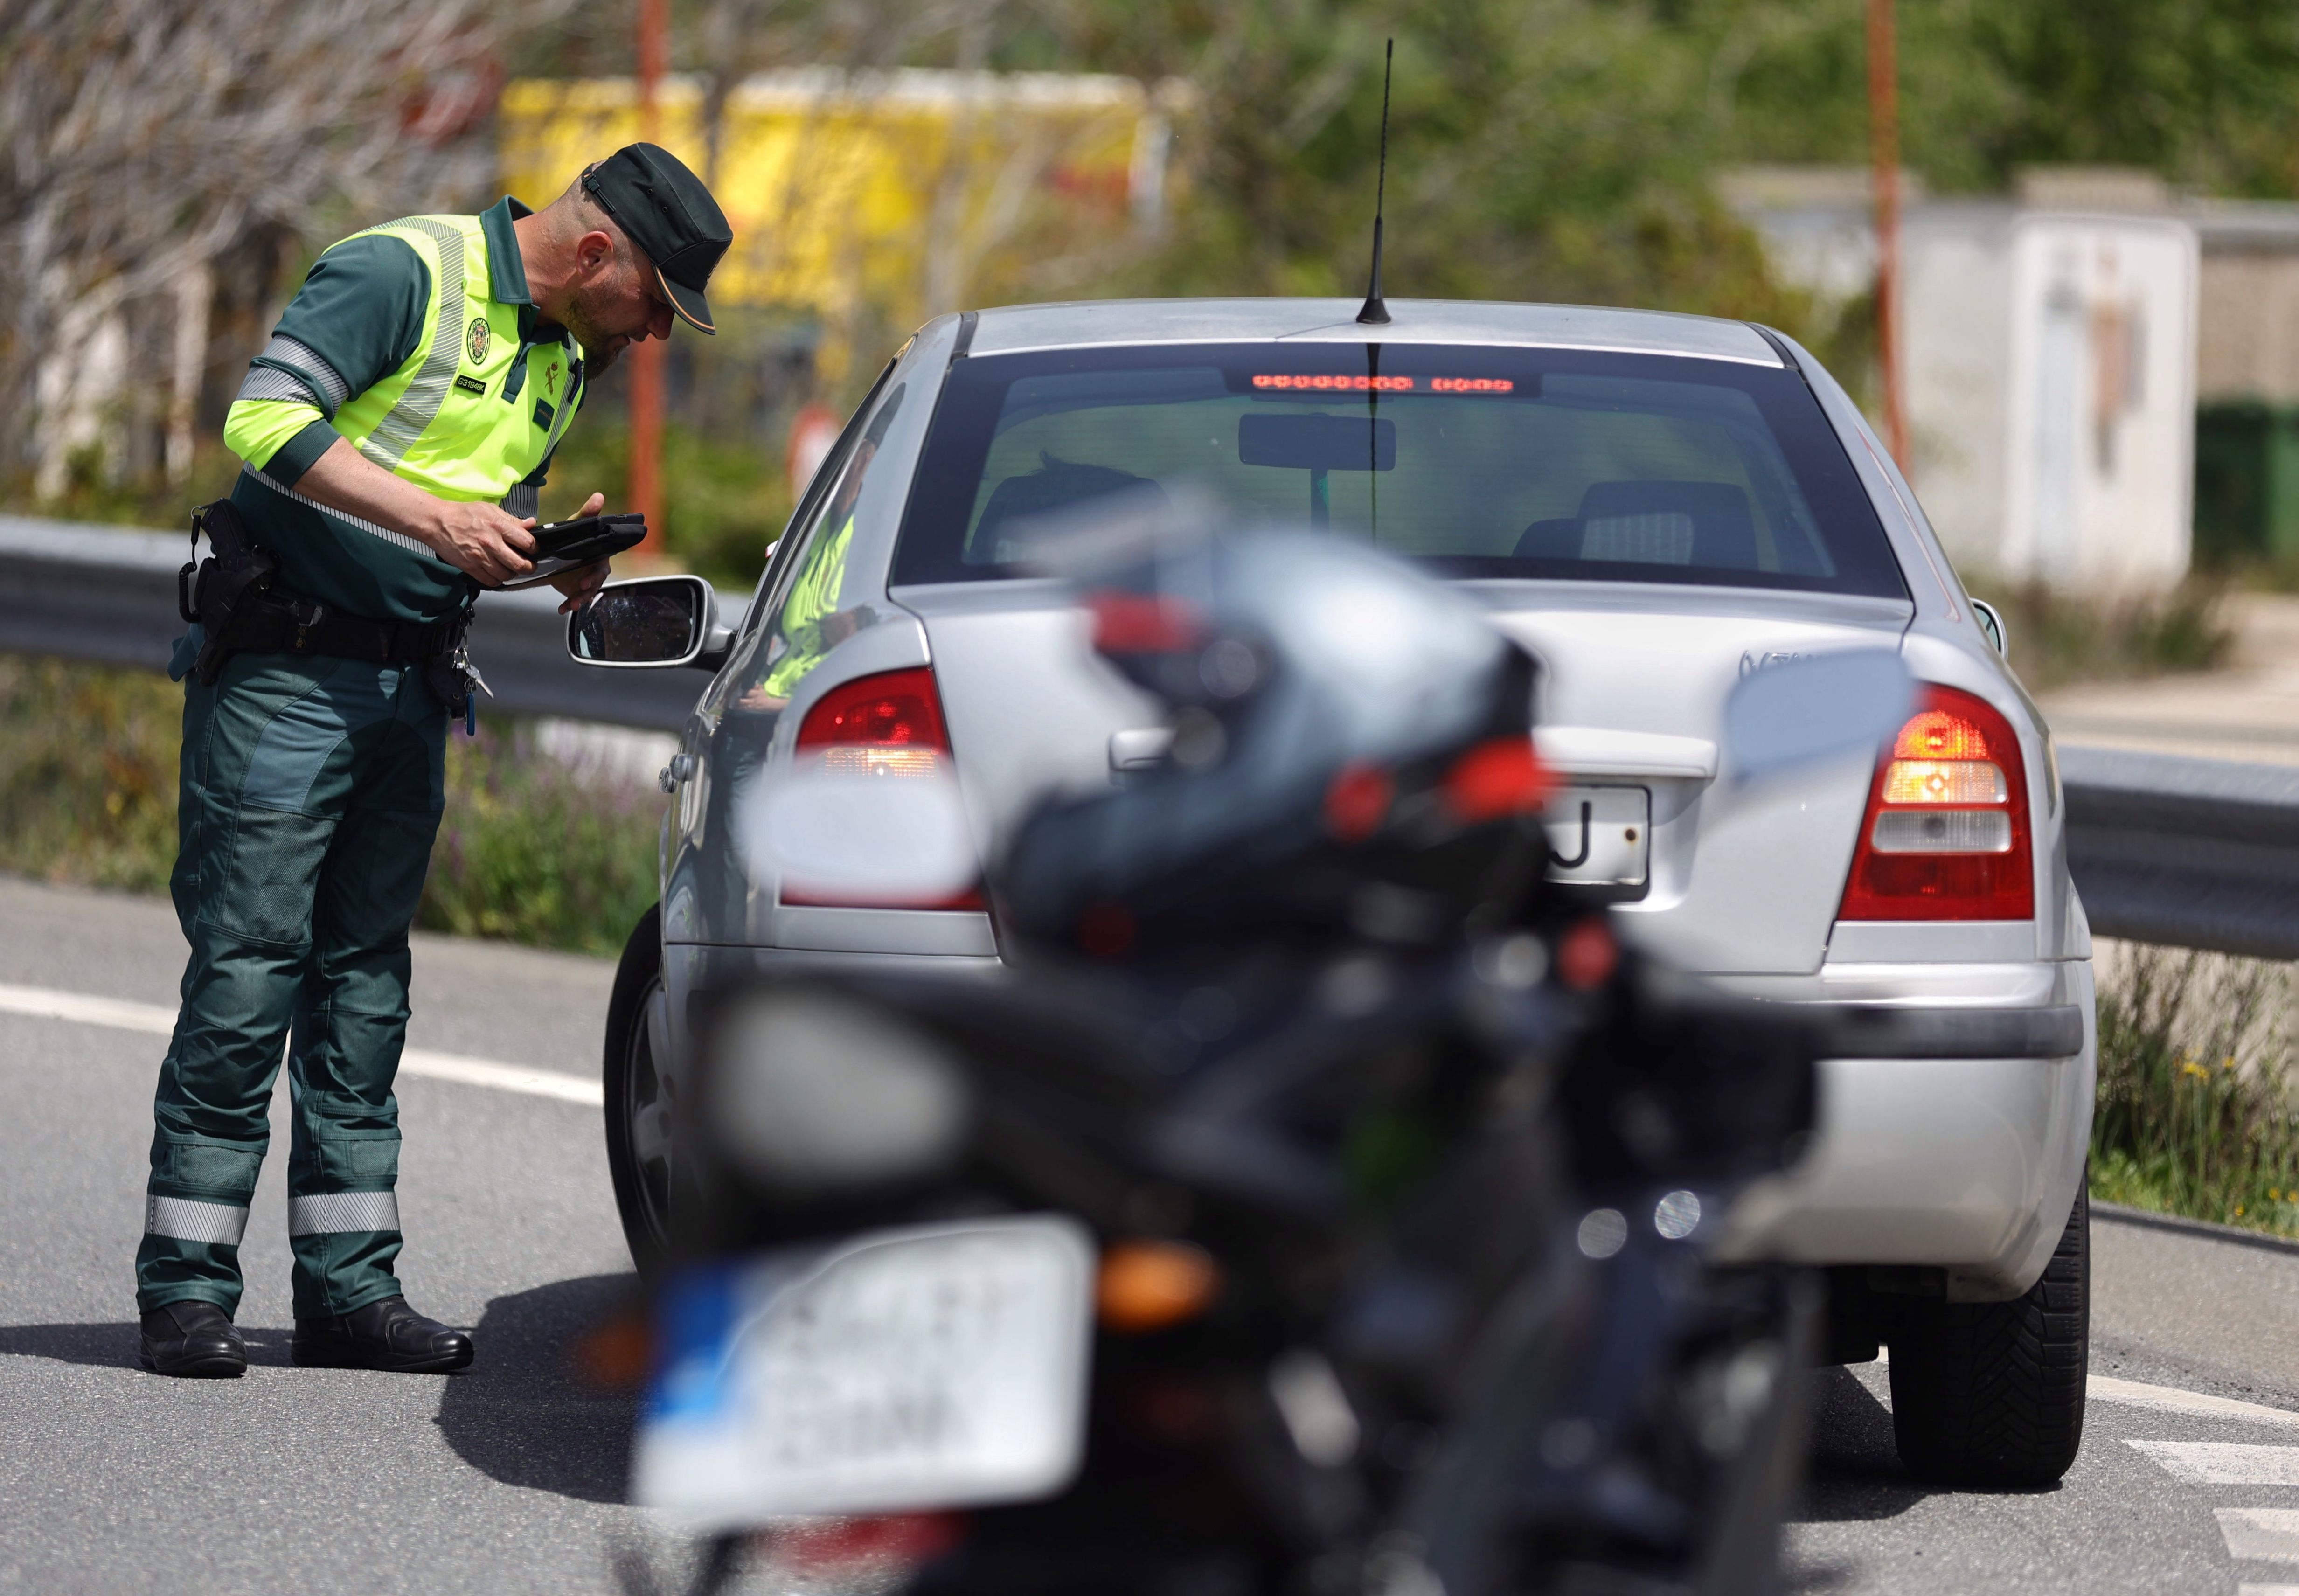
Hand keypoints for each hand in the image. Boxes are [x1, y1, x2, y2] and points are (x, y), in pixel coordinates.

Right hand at [426, 500, 536, 586]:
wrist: (437, 523)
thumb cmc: (463, 514)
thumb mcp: (489, 510)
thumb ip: (511, 519)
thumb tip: (531, 524)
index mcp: (498, 526)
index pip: (527, 542)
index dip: (534, 548)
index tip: (533, 549)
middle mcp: (491, 543)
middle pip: (520, 564)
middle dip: (529, 567)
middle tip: (529, 565)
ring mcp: (480, 557)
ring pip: (506, 575)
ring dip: (512, 573)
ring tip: (510, 567)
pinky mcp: (470, 568)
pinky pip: (491, 581)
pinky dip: (497, 579)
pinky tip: (496, 572)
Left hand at [548, 494, 613, 612]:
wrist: (554, 549)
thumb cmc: (571, 535)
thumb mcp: (576, 524)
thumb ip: (588, 513)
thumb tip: (599, 496)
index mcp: (598, 558)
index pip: (601, 569)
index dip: (596, 575)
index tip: (587, 580)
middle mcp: (594, 572)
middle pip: (595, 584)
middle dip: (588, 591)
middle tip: (579, 594)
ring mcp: (585, 582)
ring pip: (586, 594)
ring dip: (579, 600)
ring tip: (571, 605)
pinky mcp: (575, 590)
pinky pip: (574, 599)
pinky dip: (569, 604)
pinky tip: (562, 608)